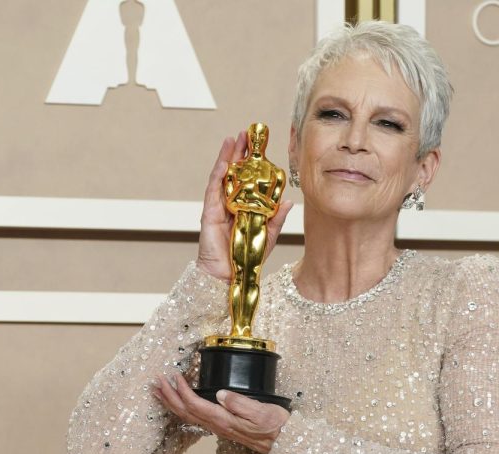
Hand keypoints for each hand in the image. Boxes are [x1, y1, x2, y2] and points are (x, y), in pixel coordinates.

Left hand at [152, 372, 289, 453]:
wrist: (284, 444)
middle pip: (185, 412)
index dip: (181, 390)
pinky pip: (195, 418)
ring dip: (171, 403)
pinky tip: (180, 403)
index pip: (195, 405)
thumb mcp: (262, 412)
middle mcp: (217, 426)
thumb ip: (240, 403)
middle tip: (155, 381)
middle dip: (168, 396)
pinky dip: (182, 408)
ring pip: (187, 416)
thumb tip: (221, 394)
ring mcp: (218, 428)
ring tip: (159, 391)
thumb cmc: (276, 427)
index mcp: (224, 420)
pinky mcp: (222, 427)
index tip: (174, 376)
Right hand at [196, 131, 294, 281]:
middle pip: (235, 173)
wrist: (230, 276)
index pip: (249, 180)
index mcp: (245, 206)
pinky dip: (218, 172)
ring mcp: (219, 206)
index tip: (261, 147)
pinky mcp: (210, 213)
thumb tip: (288, 202)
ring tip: (234, 138)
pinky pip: (214, 189)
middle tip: (248, 134)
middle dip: (241, 153)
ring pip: (223, 176)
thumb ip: (276, 218)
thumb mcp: (267, 236)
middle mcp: (231, 203)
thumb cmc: (247, 257)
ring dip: (228, 156)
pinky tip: (224, 159)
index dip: (254, 164)